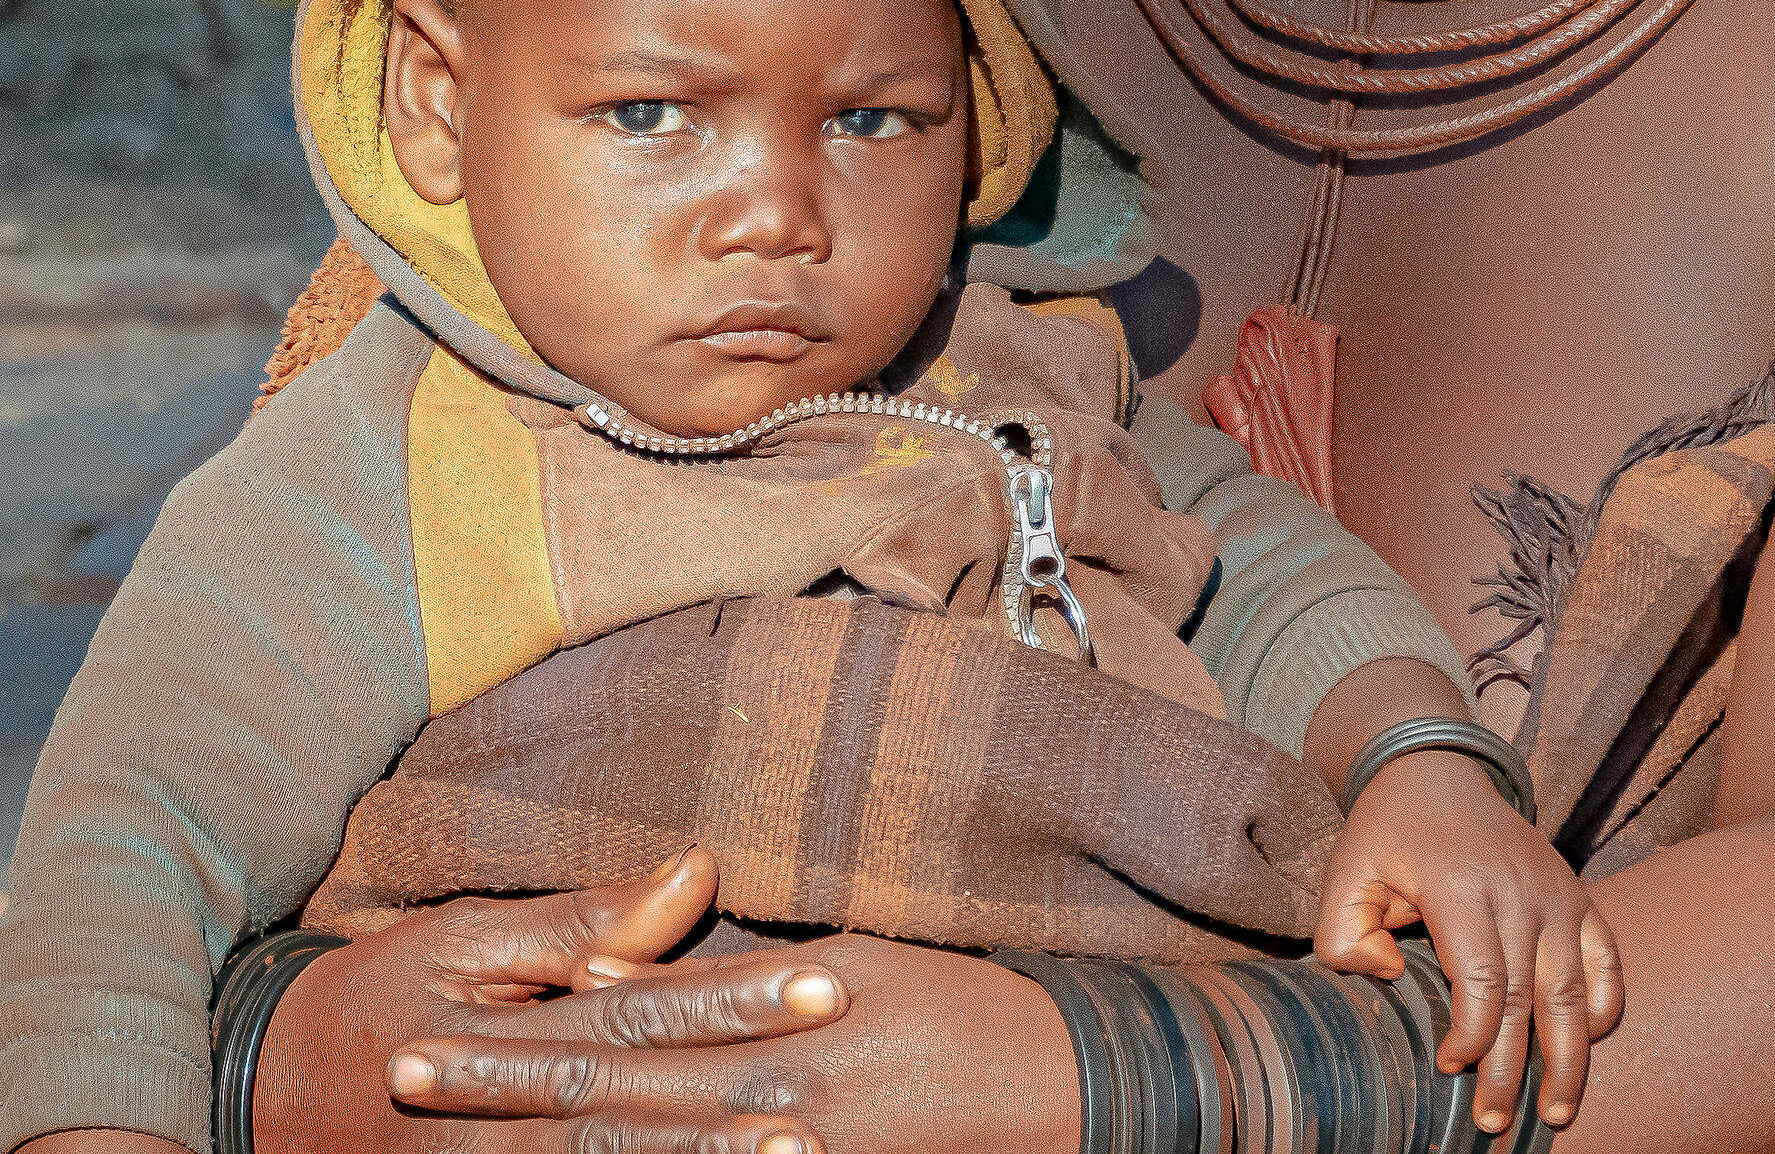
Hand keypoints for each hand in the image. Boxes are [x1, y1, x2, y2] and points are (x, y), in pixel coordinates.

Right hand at [252, 851, 849, 1153]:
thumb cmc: (382, 993)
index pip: (639, 1012)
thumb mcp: (469, 939)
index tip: (824, 988)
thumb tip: (697, 871)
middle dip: (731, 1112)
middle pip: (633, 1112)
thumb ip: (585, 920)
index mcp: (505, 1032)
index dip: (731, 1003)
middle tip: (824, 1110)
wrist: (260, 1090)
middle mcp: (498, 1120)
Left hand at [384, 930, 1079, 1153]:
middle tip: (398, 1083)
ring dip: (537, 1146)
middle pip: (599, 1100)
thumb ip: (721, 980)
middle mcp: (756, 1098)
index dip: (517, 1032)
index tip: (423, 1033)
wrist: (1051, 1084)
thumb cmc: (949, 1006)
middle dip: (496, 1093)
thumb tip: (616, 976)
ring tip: (449, 1137)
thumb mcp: (844, 962)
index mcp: (764, 1026)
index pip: (613, 1027)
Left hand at [1313, 752, 1622, 1135]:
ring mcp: (1555, 890)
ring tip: (1554, 1113)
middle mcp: (1518, 888)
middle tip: (1493, 1123)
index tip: (1448, 1067)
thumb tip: (1392, 976)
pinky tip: (1588, 1043)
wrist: (1437, 770)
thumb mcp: (1346, 873)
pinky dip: (1604, 1005)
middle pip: (1525, 999)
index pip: (1482, 982)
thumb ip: (1343, 934)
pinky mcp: (1576, 892)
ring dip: (1567, 1059)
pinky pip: (1605, 958)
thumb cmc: (1389, 833)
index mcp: (1460, 884)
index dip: (1471, 1038)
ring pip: (1573, 991)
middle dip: (1511, 1071)